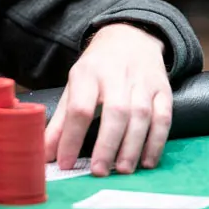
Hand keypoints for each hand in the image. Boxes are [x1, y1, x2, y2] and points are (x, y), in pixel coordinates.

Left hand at [43, 23, 172, 176]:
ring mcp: (142, 82)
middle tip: (98, 172)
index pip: (79, 108)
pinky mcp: (162, 89)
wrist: (130, 36)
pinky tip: (147, 162)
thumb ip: (61, 121)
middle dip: (107, 144)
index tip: (65, 163)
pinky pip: (163, 117)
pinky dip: (156, 142)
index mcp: (87, 74)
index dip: (71, 137)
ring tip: (122, 170)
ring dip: (132, 146)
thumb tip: (45, 154)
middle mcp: (116, 76)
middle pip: (115, 112)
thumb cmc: (97, 68)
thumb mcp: (74, 86)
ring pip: (141, 116)